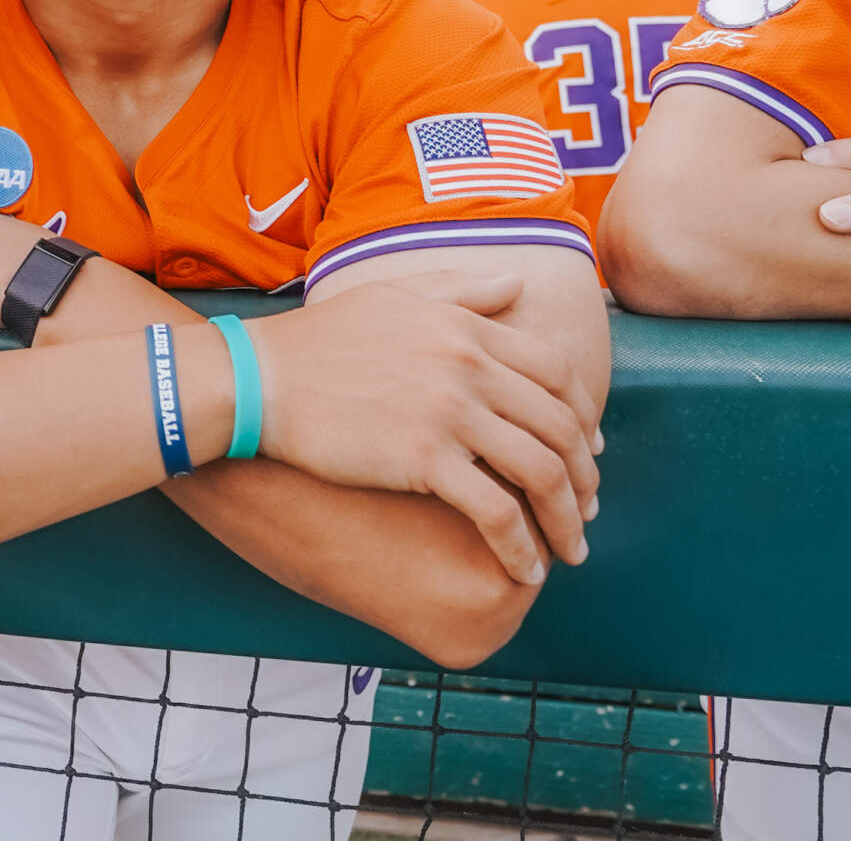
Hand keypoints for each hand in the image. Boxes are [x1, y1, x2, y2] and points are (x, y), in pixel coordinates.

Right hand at [256, 273, 599, 584]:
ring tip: (569, 550)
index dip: (584, 416)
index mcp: (467, 328)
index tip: (589, 451)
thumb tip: (517, 282)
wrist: (260, 379)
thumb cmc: (320, 339)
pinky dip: (521, 546)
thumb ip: (462, 291)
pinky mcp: (422, 459)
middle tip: (586, 510)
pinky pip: (496, 511)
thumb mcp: (394, 296)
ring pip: (542, 472)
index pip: (557, 373)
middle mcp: (469, 366)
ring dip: (566, 519)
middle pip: (560, 426)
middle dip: (585, 477)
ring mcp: (449, 412)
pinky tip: (525, 568)